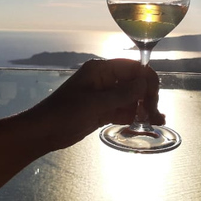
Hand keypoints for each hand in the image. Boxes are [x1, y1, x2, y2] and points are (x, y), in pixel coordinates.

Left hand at [27, 59, 163, 149]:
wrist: (43, 132)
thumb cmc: (64, 113)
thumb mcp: (95, 103)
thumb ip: (122, 93)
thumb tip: (145, 82)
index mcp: (101, 69)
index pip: (133, 68)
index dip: (147, 81)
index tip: (154, 99)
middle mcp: (105, 79)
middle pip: (135, 83)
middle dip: (148, 97)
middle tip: (156, 115)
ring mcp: (104, 95)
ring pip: (131, 98)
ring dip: (144, 108)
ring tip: (157, 122)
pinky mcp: (103, 110)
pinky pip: (124, 110)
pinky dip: (134, 116)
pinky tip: (146, 124)